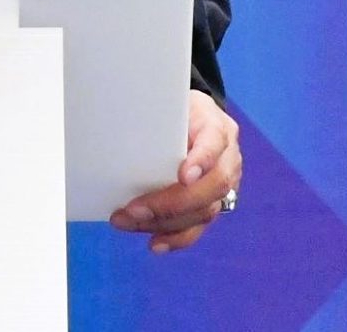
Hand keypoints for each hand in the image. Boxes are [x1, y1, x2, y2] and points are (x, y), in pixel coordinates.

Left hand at [110, 89, 241, 252]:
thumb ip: (156, 117)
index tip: (183, 176)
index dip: (202, 161)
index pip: (214, 142)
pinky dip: (176, 238)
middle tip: (134, 209)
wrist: (196, 121)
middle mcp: (228, 158)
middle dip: (172, 203)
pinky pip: (199, 227)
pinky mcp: (214, 205)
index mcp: (217, 126)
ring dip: (164, 223)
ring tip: (128, 221)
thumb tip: (118, 129)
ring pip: (204, 211)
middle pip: (212, 186)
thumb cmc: (176, 112)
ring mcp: (225, 185)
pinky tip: (155, 243)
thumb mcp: (169, 104)